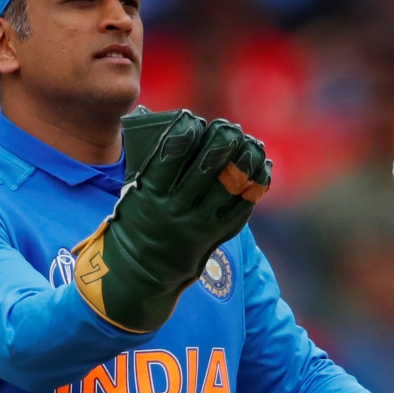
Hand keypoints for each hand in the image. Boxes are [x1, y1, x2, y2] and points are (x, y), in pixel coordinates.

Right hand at [73, 106, 270, 331]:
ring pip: (230, 186)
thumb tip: (167, 123)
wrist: (139, 274)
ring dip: (244, 159)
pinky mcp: (216, 236)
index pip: (170, 155)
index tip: (192, 119)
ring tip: (251, 143)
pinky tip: (261, 166)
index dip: (185, 132)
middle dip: (221, 141)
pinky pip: (243, 207)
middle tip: (229, 127)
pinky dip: (255, 184)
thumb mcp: (132, 194)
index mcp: (149, 194)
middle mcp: (175, 209)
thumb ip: (151, 163)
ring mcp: (198, 225)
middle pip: (206, 167)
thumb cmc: (136, 222)